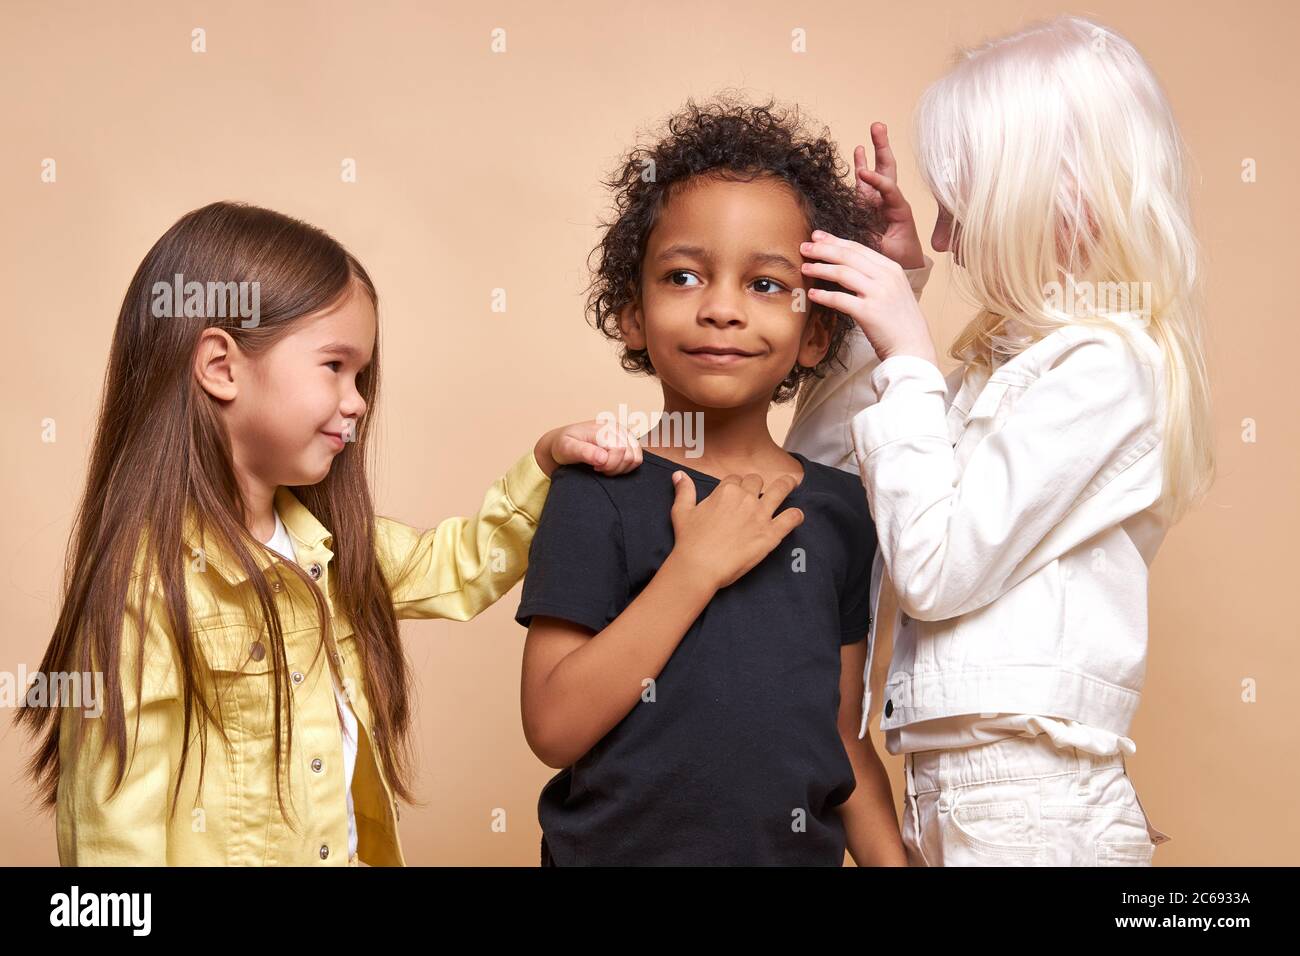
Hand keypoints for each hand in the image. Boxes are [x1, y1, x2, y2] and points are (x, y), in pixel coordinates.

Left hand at [534, 419, 642, 476]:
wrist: (563, 442)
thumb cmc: (564, 445)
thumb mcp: (566, 448)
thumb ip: (584, 452)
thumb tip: (603, 458)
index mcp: (603, 427)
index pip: (620, 450)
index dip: (609, 464)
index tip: (594, 467)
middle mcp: (617, 428)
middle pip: (630, 455)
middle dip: (614, 468)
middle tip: (598, 468)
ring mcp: (624, 434)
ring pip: (636, 458)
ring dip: (621, 468)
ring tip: (604, 467)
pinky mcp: (628, 441)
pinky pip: (637, 459)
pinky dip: (626, 467)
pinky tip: (611, 466)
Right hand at [667, 471, 803, 591]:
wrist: (699, 566)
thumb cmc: (688, 540)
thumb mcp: (681, 511)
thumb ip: (684, 491)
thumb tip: (679, 474)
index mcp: (725, 491)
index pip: (735, 479)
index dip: (736, 485)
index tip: (736, 492)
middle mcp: (745, 499)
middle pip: (757, 482)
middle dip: (758, 485)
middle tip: (760, 491)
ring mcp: (760, 515)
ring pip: (780, 490)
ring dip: (787, 485)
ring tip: (792, 483)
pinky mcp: (771, 534)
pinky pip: (791, 518)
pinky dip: (796, 515)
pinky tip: (796, 516)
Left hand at [800, 230, 937, 365]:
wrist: (913, 348)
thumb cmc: (899, 322)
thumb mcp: (893, 290)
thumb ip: (876, 276)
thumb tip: (848, 266)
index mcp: (892, 268)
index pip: (859, 248)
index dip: (835, 241)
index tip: (817, 237)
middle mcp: (887, 277)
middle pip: (848, 256)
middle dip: (823, 249)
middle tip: (804, 247)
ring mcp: (879, 293)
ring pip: (843, 273)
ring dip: (820, 269)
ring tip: (805, 268)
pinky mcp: (869, 312)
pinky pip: (840, 299)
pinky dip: (823, 296)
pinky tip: (812, 294)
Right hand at [854, 122, 924, 270]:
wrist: (904, 265)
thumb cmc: (900, 258)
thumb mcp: (890, 252)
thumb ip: (876, 242)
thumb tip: (860, 232)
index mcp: (899, 209)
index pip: (888, 188)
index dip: (876, 180)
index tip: (863, 173)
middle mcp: (889, 200)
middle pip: (888, 168)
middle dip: (883, 147)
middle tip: (878, 126)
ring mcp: (877, 200)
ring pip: (876, 171)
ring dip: (874, 150)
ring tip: (875, 128)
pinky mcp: (867, 205)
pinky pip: (863, 183)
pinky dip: (861, 166)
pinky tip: (859, 149)